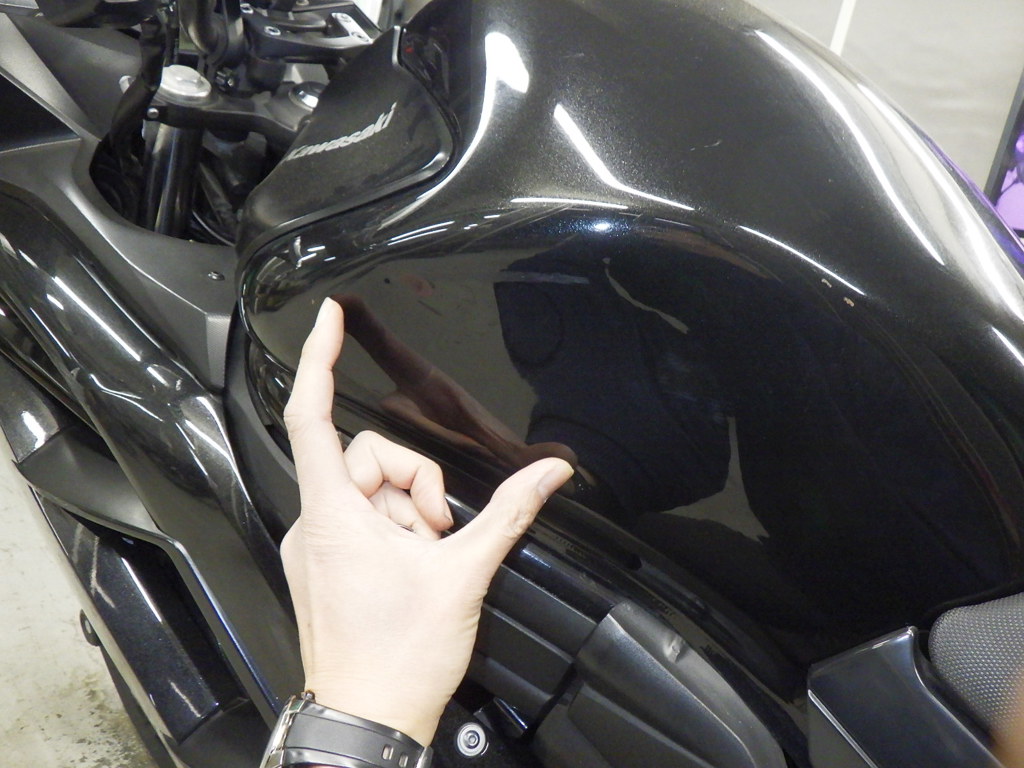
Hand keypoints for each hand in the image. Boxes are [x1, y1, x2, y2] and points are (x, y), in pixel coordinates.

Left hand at [280, 298, 573, 745]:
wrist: (367, 719)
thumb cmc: (397, 659)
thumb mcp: (463, 575)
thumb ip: (509, 514)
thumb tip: (550, 475)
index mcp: (336, 514)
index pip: (316, 416)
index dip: (320, 359)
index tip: (329, 319)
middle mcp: (315, 522)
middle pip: (367, 455)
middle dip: (415, 483)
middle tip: (436, 533)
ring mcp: (317, 545)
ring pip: (367, 488)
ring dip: (406, 511)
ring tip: (425, 557)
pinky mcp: (324, 562)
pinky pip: (357, 517)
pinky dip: (391, 527)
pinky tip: (411, 563)